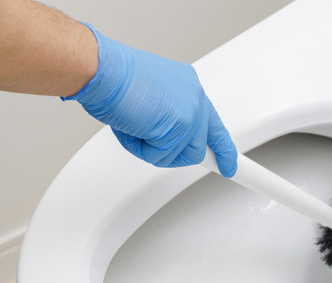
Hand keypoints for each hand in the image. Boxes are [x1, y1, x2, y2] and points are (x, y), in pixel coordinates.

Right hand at [64, 24, 236, 176]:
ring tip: (135, 128)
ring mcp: (191, 110)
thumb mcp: (148, 97)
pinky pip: (164, 157)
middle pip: (201, 144)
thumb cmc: (112, 79)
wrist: (101, 69)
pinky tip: (132, 128)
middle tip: (175, 154)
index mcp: (188, 85)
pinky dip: (143, 150)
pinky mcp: (181, 125)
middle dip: (179, 154)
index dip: (221, 147)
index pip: (212, 123)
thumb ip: (165, 115)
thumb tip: (162, 135)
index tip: (229, 164)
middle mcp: (194, 95)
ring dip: (155, 150)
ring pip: (184, 155)